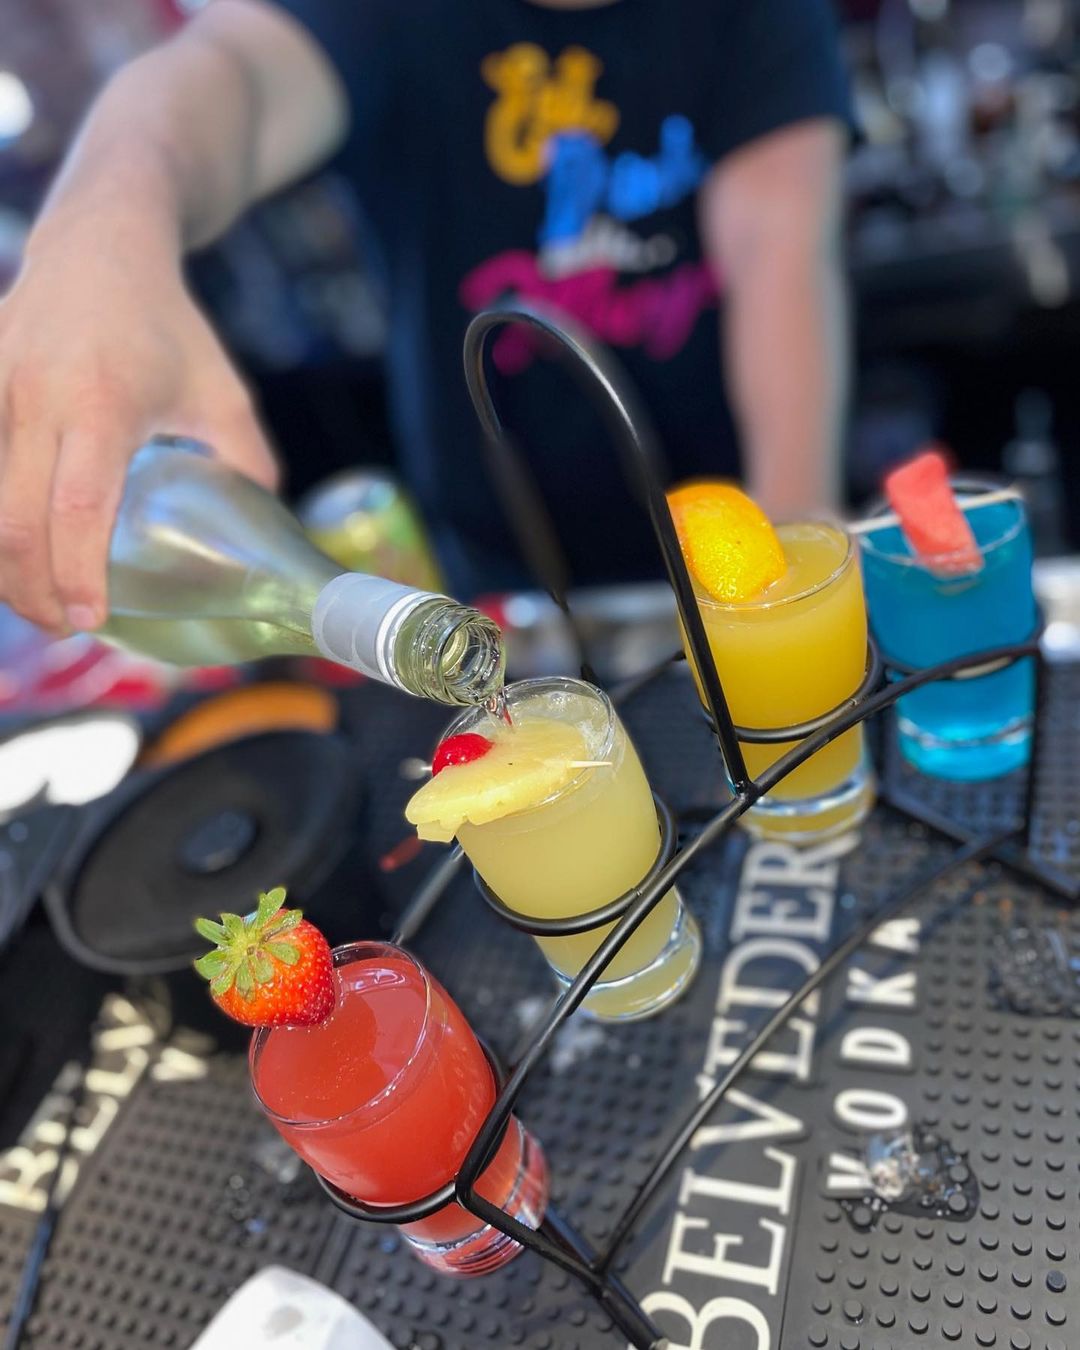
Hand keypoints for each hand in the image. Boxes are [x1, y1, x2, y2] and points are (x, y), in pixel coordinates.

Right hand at [0, 222, 277, 631]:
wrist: (100, 244)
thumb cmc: (170, 326)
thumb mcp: (225, 394)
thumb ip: (247, 465)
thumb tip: (268, 542)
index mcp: (104, 402)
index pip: (78, 506)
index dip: (76, 572)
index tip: (89, 618)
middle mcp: (36, 395)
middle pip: (13, 519)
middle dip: (31, 588)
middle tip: (63, 625)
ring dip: (1, 561)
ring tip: (35, 596)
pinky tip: (9, 545)